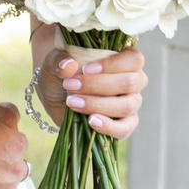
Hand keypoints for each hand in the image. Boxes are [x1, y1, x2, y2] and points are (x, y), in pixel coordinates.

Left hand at [28, 22, 148, 141]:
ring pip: (127, 105)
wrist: (54, 94)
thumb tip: (69, 66)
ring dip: (98, 104)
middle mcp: (133, 81)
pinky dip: (109, 126)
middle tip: (70, 85)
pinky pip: (125, 129)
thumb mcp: (54, 62)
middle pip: (130, 83)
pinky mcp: (124, 124)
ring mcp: (131, 103)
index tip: (86, 69)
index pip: (133, 60)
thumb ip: (59, 60)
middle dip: (97, 85)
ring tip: (72, 103)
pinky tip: (91, 121)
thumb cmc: (62, 72)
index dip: (112, 65)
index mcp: (124, 60)